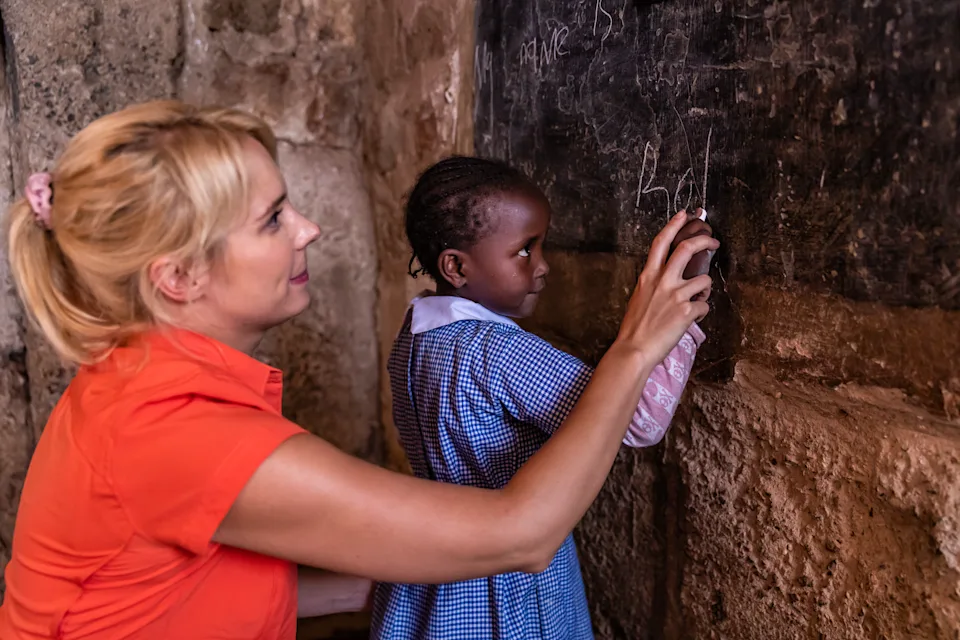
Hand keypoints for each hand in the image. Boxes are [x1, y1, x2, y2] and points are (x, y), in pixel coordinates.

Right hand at [616, 210, 718, 362]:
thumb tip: (669, 279)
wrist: (634, 350)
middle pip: (687, 248)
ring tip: (695, 301)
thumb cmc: (635, 327)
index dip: (674, 225)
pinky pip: (704, 305)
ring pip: (703, 280)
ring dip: (704, 289)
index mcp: (648, 276)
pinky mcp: (687, 311)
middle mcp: (662, 280)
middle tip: (713, 242)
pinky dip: (700, 312)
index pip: (661, 242)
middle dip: (704, 240)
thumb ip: (654, 284)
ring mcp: (675, 295)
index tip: (684, 214)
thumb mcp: (639, 297)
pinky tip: (689, 319)